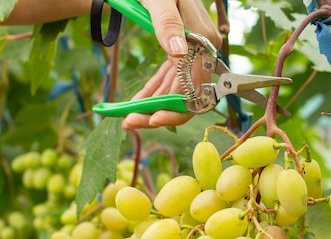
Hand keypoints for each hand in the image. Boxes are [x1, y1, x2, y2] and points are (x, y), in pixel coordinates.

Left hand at [121, 0, 221, 129]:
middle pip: (187, 95)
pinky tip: (134, 104)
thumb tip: (178, 52)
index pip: (197, 88)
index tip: (152, 118)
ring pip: (176, 90)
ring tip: (125, 117)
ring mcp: (192, 54)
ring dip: (153, 106)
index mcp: (205, 42)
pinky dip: (152, 92)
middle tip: (129, 122)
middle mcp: (204, 52)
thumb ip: (169, 23)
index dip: (177, 109)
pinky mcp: (180, 53)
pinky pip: (168, 79)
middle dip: (159, 112)